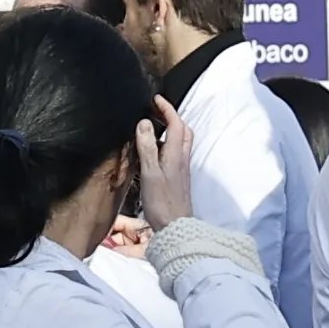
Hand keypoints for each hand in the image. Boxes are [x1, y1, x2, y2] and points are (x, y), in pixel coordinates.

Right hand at [131, 104, 200, 227]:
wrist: (176, 228)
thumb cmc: (162, 203)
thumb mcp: (149, 173)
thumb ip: (147, 147)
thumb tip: (144, 122)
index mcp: (175, 155)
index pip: (176, 124)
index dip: (167, 109)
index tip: (156, 99)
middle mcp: (182, 159)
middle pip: (183, 131)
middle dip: (172, 117)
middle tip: (156, 111)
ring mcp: (182, 169)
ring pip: (181, 143)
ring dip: (171, 131)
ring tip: (153, 128)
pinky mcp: (179, 179)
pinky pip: (176, 154)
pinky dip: (167, 145)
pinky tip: (154, 153)